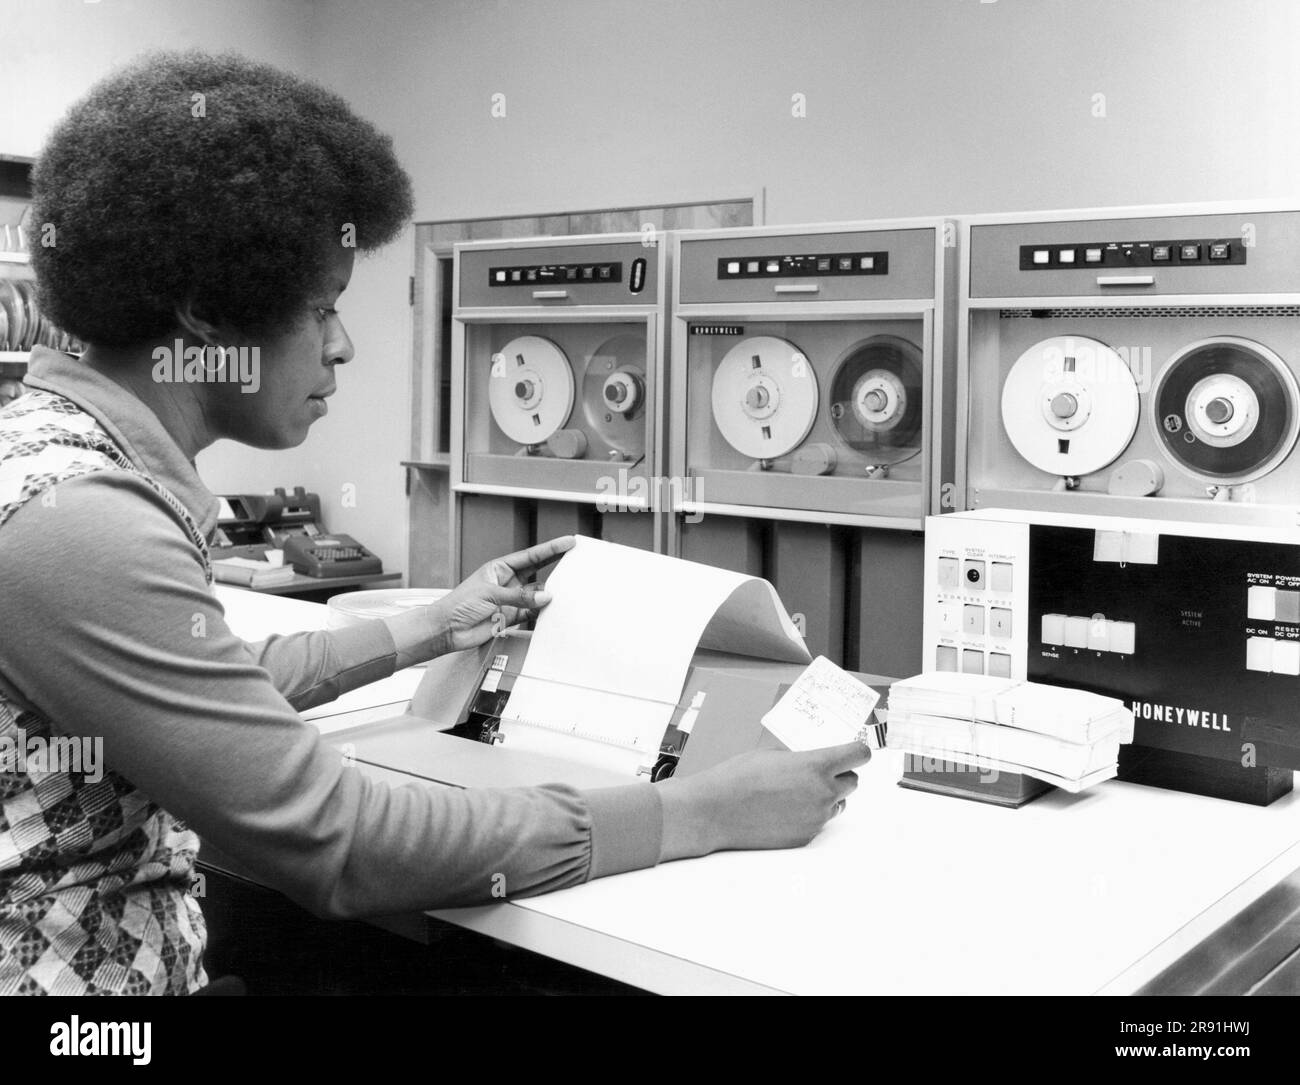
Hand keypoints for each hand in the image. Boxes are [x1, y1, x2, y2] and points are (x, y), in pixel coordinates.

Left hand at [426, 536, 575, 654]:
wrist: (447, 630)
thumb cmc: (458, 605)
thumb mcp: (490, 595)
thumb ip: (518, 597)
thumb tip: (545, 597)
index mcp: (499, 568)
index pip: (530, 556)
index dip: (551, 549)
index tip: (568, 542)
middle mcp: (507, 582)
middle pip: (538, 572)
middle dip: (556, 565)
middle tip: (575, 560)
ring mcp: (510, 600)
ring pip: (537, 595)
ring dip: (549, 595)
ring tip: (566, 591)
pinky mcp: (511, 617)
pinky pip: (532, 613)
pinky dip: (542, 612)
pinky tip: (552, 610)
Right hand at [657, 741, 868, 859]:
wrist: (716, 811)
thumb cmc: (738, 777)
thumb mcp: (773, 754)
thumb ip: (802, 758)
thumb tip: (814, 762)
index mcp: (816, 765)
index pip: (859, 756)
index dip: (857, 752)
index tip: (852, 751)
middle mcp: (823, 792)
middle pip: (853, 782)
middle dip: (841, 775)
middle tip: (820, 772)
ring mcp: (816, 818)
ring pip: (838, 804)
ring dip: (827, 797)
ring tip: (797, 792)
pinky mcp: (806, 837)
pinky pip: (819, 823)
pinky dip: (809, 815)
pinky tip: (785, 810)